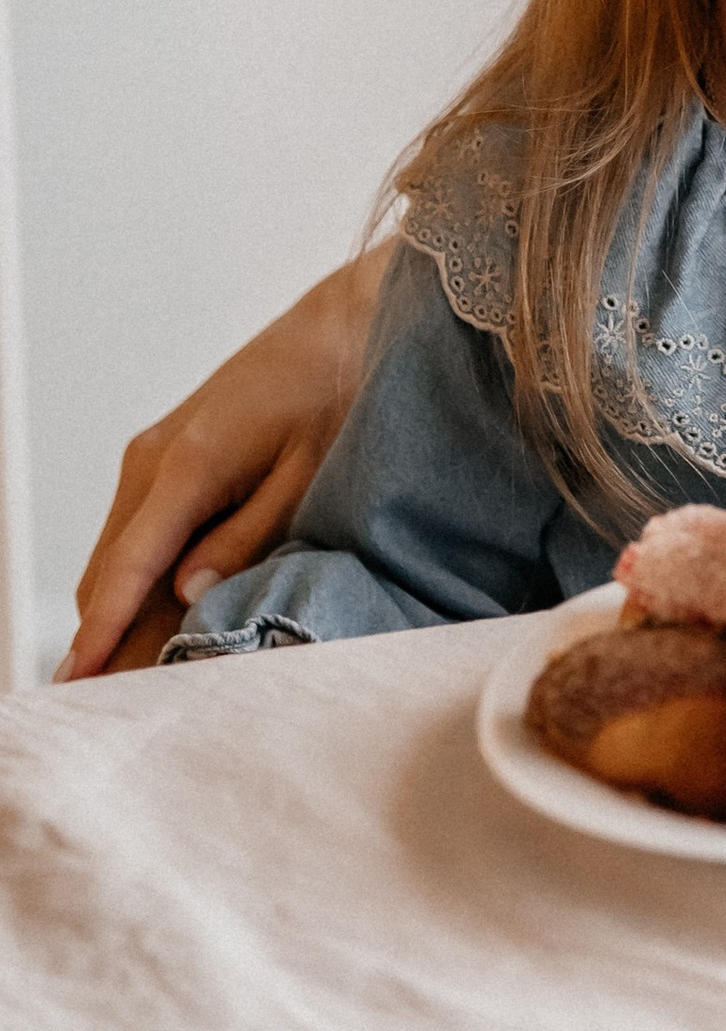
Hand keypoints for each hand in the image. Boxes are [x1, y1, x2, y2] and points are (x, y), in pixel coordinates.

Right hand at [57, 249, 391, 678]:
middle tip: (117, 704)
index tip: (79, 683)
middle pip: (105, 574)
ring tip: (139, 676)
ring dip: (120, 611)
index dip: (103, 633)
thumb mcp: (308, 475)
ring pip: (114, 557)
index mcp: (185, 465)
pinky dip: (138, 578)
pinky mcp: (164, 458)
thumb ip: (248, 538)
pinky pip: (136, 533)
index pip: (127, 569)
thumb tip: (191, 595)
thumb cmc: (336, 392)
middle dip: (106, 638)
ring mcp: (151, 457)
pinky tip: (162, 616)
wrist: (340, 326)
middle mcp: (151, 460)